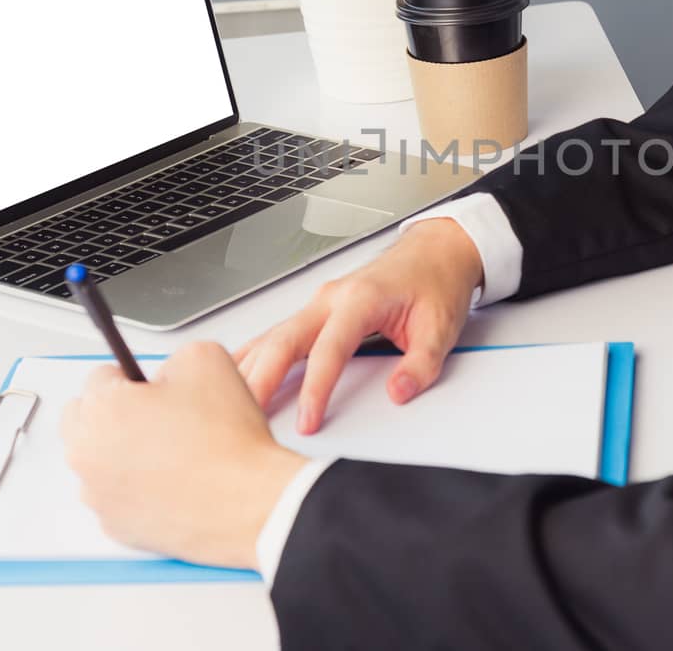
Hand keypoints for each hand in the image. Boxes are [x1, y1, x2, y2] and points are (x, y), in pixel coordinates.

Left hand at [61, 342, 307, 569]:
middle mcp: (88, 454)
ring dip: (119, 452)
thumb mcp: (207, 359)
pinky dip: (133, 488)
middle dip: (113, 413)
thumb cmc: (227, 443)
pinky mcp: (115, 527)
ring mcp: (98, 495)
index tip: (151, 390)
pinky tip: (169, 482)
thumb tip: (165, 376)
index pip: (99, 377)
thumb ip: (173, 357)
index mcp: (102, 408)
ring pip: (96, 461)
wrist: (247, 503)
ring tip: (168, 452)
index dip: (133, 379)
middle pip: (82, 419)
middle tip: (156, 417)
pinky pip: (113, 497)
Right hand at [235, 217, 484, 434]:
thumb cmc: (435, 283)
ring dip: (249, 368)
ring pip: (272, 336)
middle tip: (244, 415)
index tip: (307, 420)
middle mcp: (331, 298)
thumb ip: (421, 363)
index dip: (315, 388)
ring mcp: (319, 302)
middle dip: (260, 379)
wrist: (435, 252)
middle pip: (283, 340)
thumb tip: (398, 392)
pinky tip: (237, 374)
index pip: (328, 349)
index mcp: (360, 299)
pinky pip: (277, 334)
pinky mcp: (316, 311)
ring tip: (230, 403)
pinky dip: (254, 355)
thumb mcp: (441, 326)